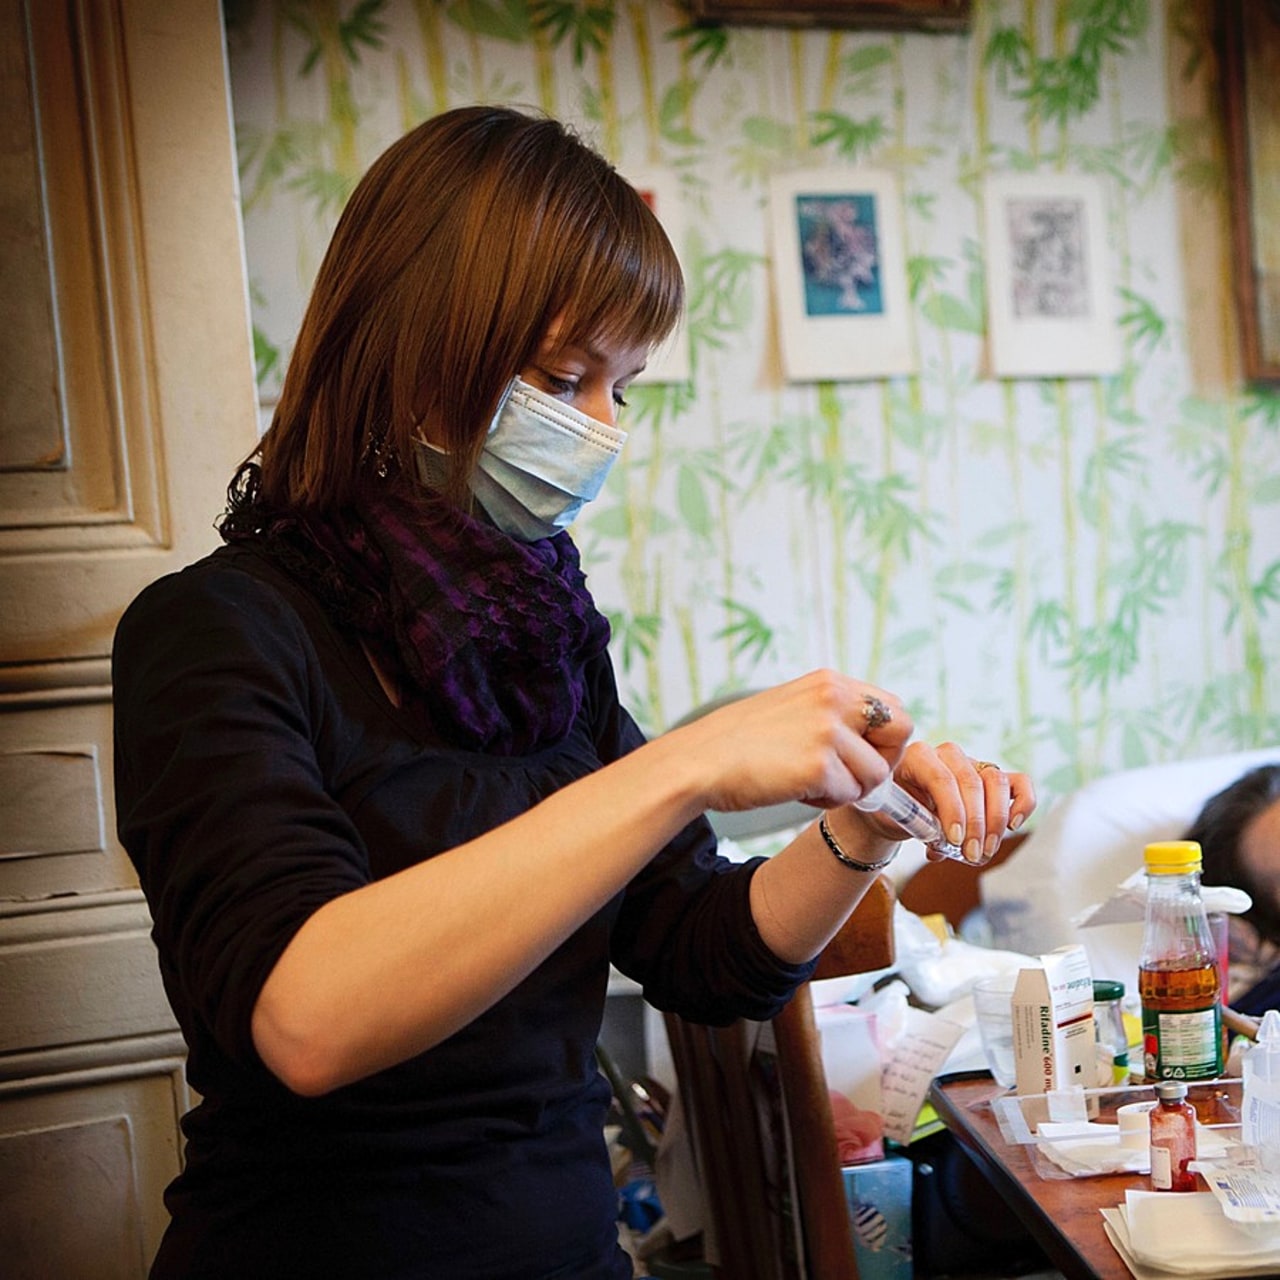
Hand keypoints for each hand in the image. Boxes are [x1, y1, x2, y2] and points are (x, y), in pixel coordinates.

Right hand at [672, 670, 911, 814]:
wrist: (698, 762)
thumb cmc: (740, 742)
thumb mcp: (793, 708)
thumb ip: (832, 714)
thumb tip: (873, 742)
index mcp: (828, 682)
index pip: (892, 707)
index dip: (884, 738)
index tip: (862, 756)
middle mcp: (833, 698)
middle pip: (901, 732)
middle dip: (883, 761)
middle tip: (852, 776)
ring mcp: (827, 731)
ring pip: (876, 773)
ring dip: (849, 787)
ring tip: (810, 783)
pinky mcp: (818, 766)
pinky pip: (849, 795)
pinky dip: (826, 800)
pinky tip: (796, 790)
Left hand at [871, 741, 1036, 863]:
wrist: (899, 807)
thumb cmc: (896, 811)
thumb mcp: (896, 818)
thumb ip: (915, 827)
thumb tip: (939, 849)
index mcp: (917, 757)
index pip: (941, 778)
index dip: (952, 810)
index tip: (955, 841)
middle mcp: (947, 754)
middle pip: (971, 782)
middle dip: (975, 824)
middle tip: (973, 855)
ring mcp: (973, 763)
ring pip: (996, 781)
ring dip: (996, 820)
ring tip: (987, 850)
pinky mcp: (993, 777)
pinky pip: (1019, 782)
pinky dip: (1023, 803)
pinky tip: (1013, 826)